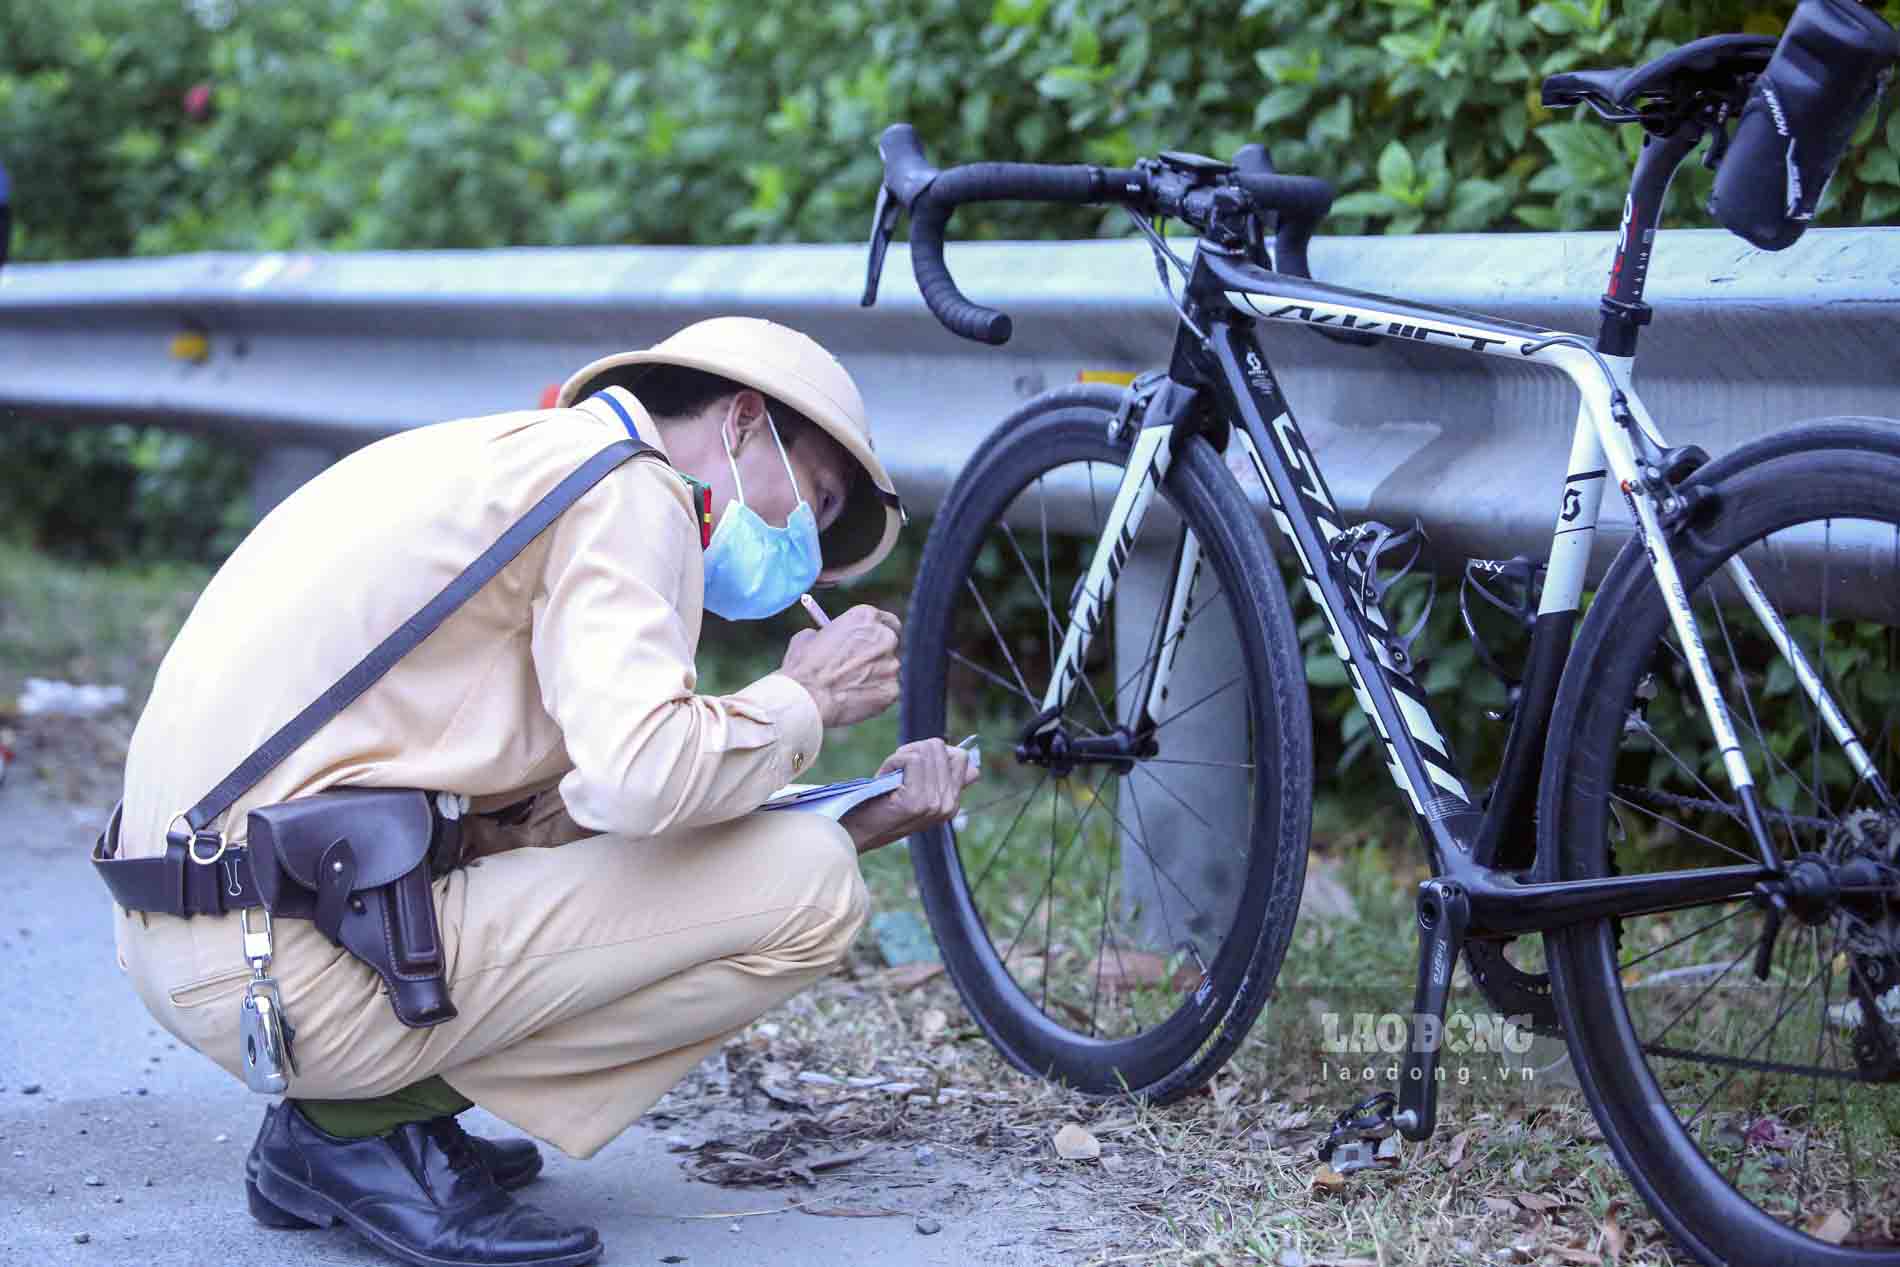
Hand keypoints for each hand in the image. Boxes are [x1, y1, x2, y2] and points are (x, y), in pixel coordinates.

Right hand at [779, 604, 901, 728]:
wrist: (807, 698)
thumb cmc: (804, 667)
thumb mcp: (808, 637)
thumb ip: (827, 634)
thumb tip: (833, 639)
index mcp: (865, 617)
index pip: (887, 621)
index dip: (879, 632)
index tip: (874, 641)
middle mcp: (884, 637)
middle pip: (889, 644)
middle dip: (877, 655)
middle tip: (859, 667)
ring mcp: (891, 664)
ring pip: (888, 670)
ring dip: (875, 676)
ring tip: (849, 688)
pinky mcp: (892, 689)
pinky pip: (886, 691)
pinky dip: (874, 696)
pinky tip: (854, 700)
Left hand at [840, 737, 980, 854]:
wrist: (856, 832)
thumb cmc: (882, 807)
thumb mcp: (919, 794)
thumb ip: (946, 781)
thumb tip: (975, 770)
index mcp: (952, 803)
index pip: (961, 757)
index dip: (933, 752)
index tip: (913, 767)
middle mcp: (948, 804)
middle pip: (941, 748)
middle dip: (914, 751)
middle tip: (897, 771)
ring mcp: (934, 804)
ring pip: (926, 751)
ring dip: (901, 756)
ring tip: (891, 776)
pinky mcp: (915, 800)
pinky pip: (910, 759)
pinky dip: (892, 762)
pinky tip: (885, 779)